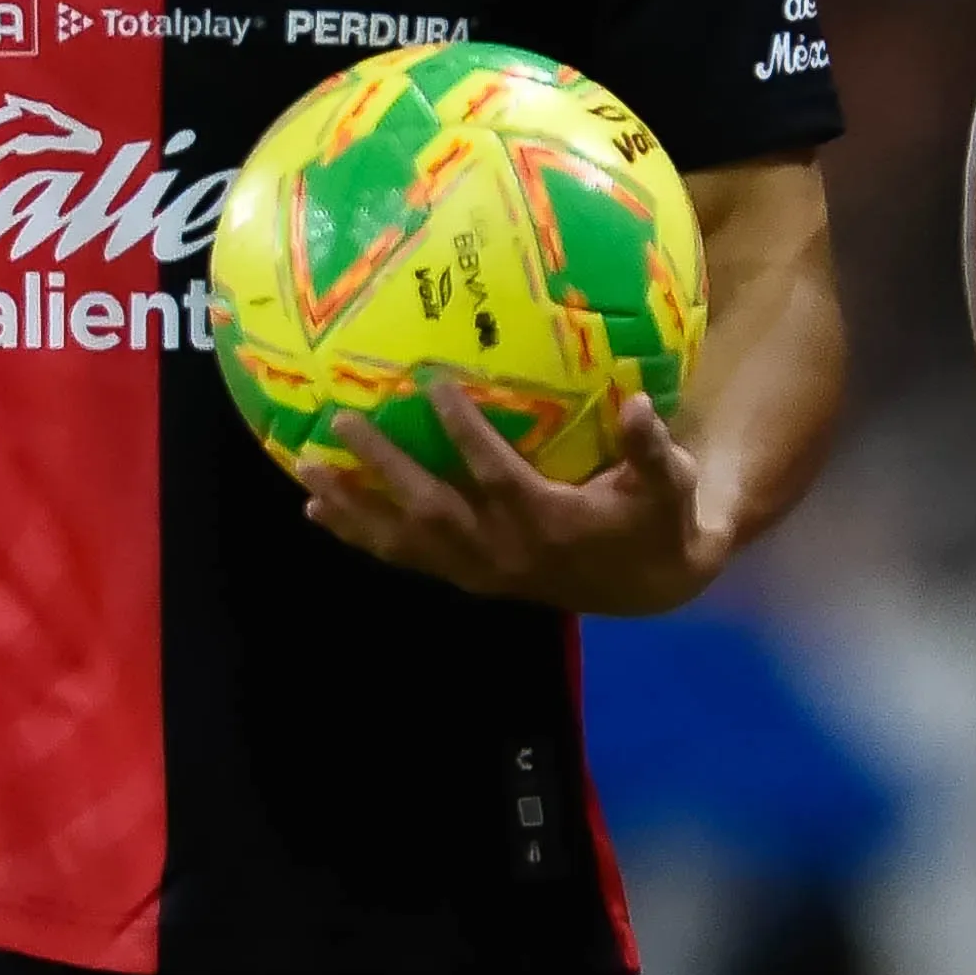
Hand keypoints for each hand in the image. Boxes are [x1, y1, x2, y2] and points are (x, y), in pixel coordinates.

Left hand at [298, 382, 722, 615]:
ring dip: (354, 509)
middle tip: (342, 422)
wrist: (649, 588)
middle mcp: (505, 553)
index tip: (432, 386)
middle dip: (384, 468)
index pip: (497, 476)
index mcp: (550, 523)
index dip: (465, 433)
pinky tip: (320, 512)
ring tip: (307, 473)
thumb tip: (638, 402)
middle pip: (432, 511)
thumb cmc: (657, 523)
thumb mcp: (669, 485)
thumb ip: (653, 448)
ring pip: (406, 543)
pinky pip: (406, 559)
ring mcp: (481, 572)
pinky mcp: (470, 580)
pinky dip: (361, 536)